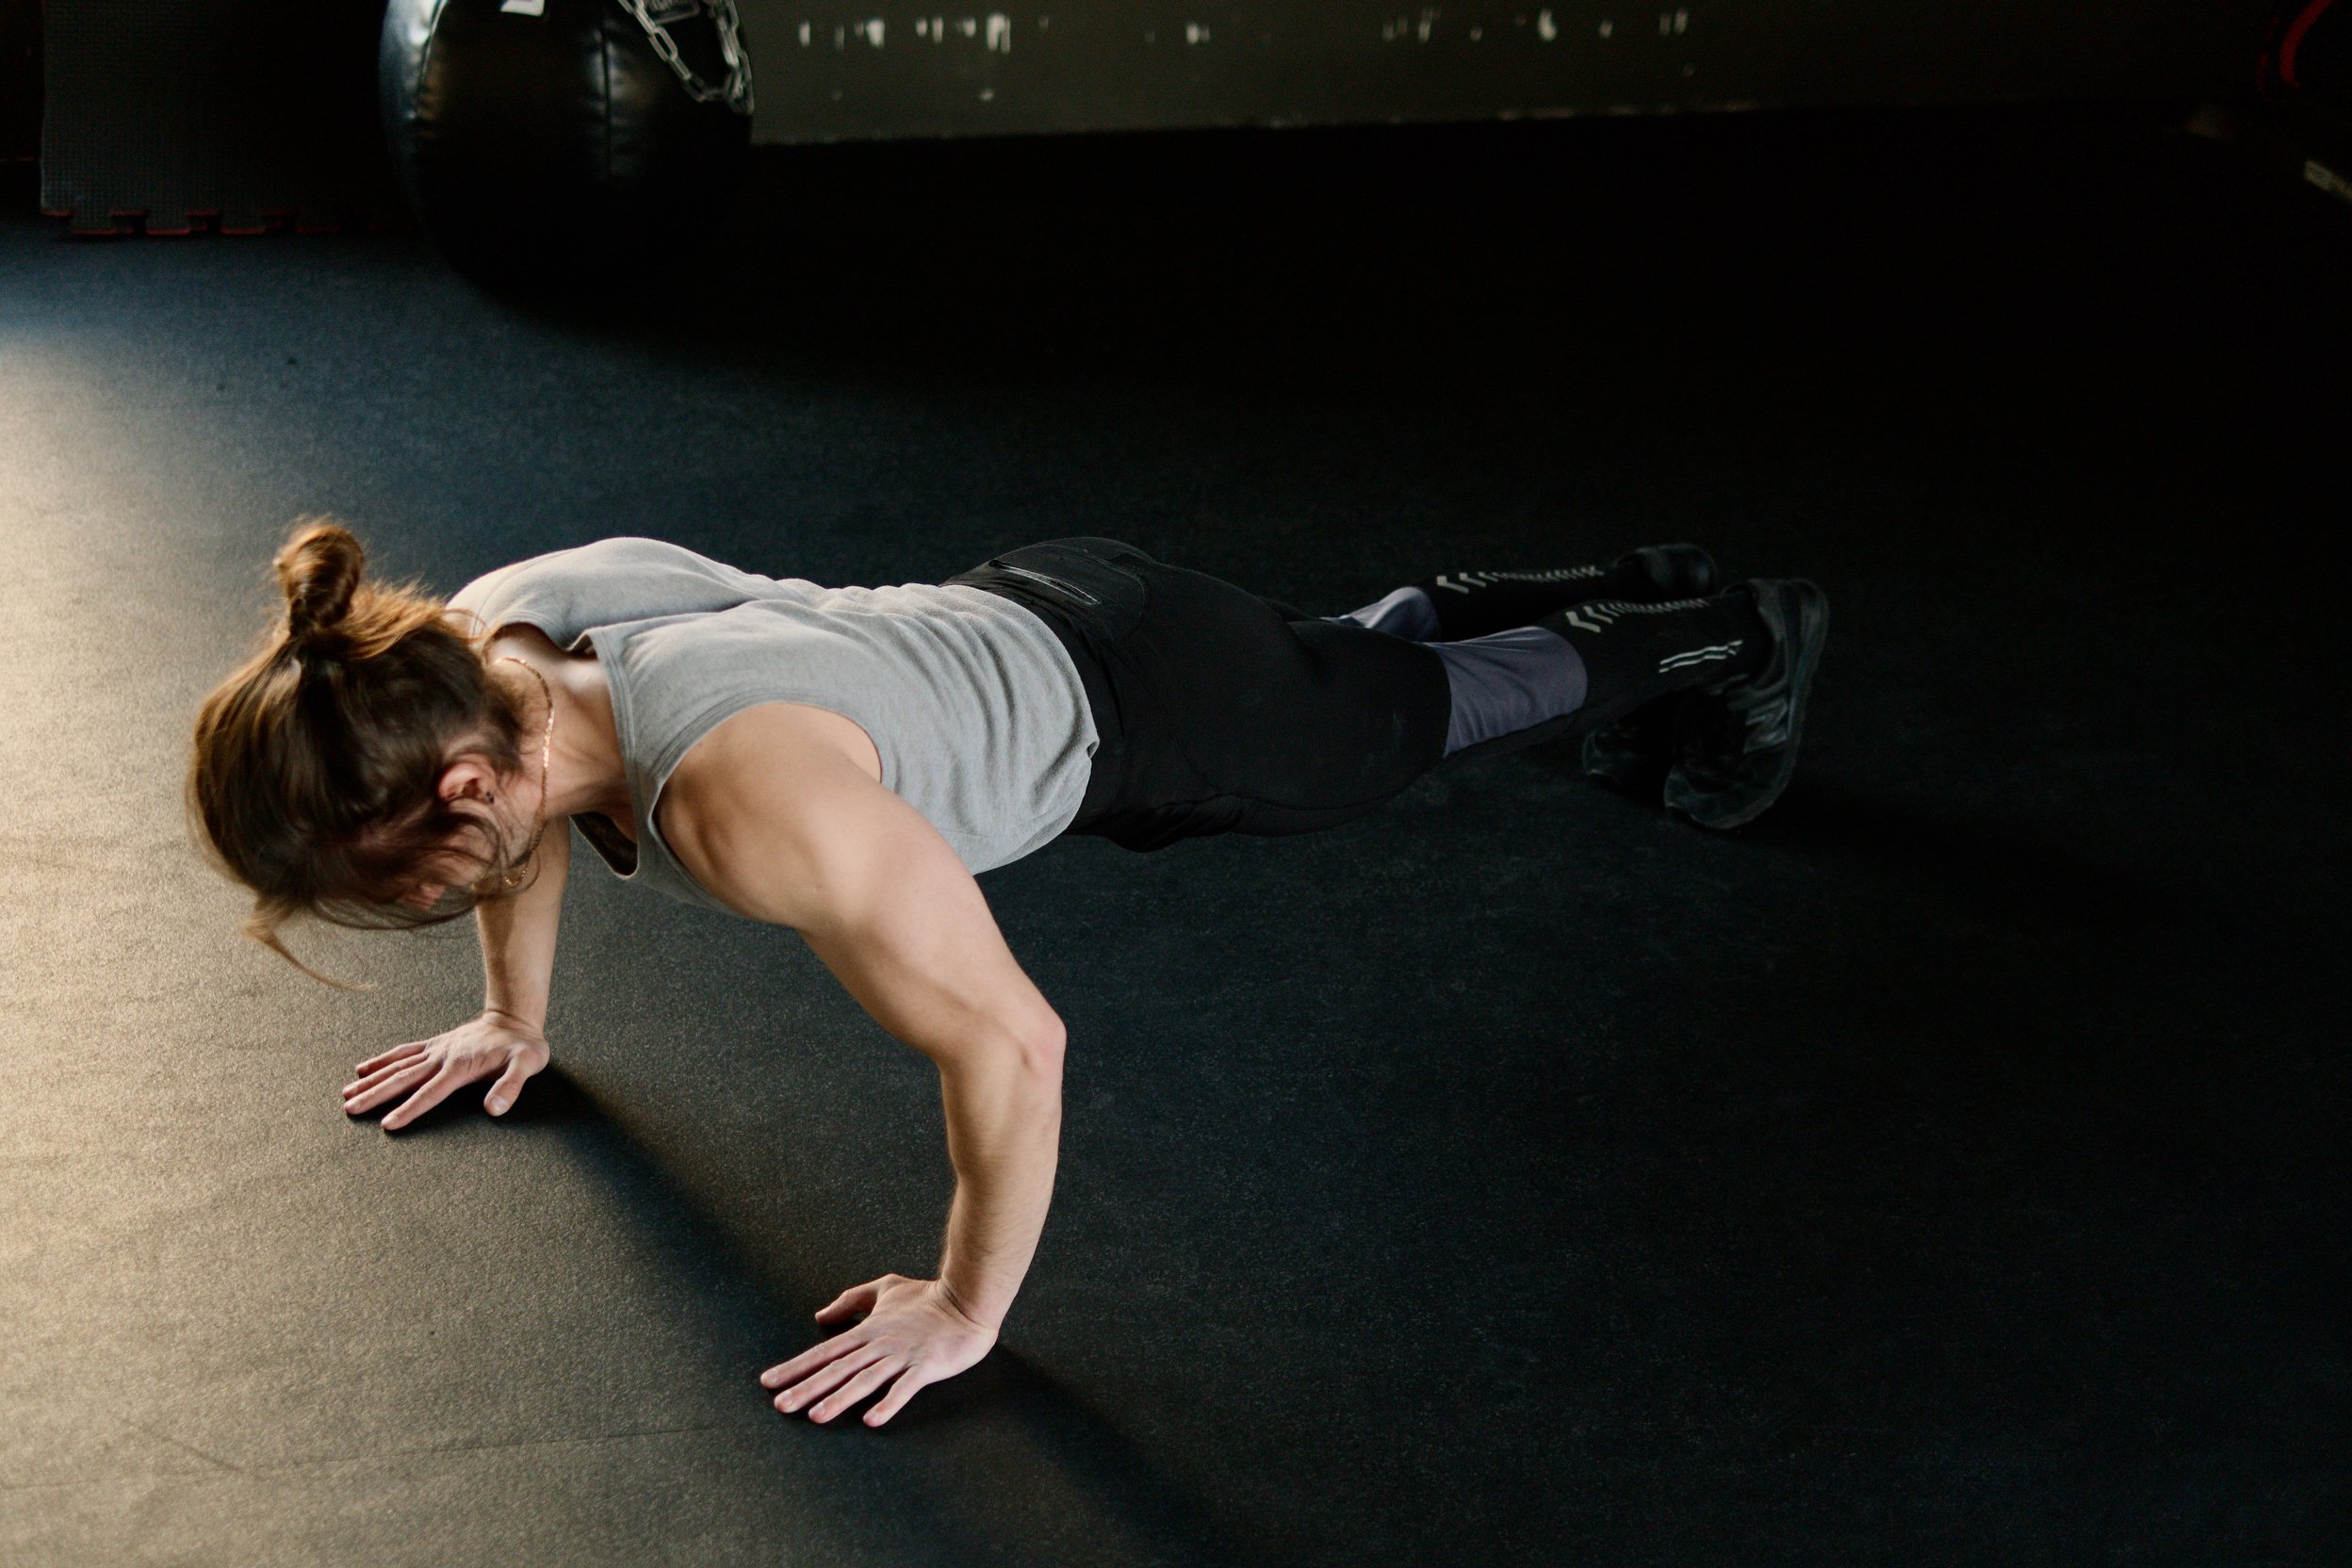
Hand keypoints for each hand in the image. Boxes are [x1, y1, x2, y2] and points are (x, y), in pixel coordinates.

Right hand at [342, 1011, 548, 1131]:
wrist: (515, 1019)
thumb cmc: (523, 1047)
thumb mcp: (527, 1065)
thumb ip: (511, 1087)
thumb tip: (495, 1109)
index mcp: (460, 1067)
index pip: (430, 1093)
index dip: (409, 1109)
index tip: (388, 1124)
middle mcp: (442, 1058)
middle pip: (403, 1079)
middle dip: (375, 1095)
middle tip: (350, 1109)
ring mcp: (435, 1050)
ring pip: (396, 1066)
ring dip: (371, 1080)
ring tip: (345, 1093)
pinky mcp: (434, 1045)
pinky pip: (403, 1053)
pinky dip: (382, 1060)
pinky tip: (363, 1068)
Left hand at [760, 1274, 997, 1427]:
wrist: (968, 1299)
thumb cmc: (928, 1296)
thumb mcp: (885, 1288)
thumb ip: (852, 1300)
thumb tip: (820, 1315)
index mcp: (868, 1330)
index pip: (825, 1351)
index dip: (796, 1367)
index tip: (770, 1382)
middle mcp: (879, 1344)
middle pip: (837, 1369)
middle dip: (807, 1387)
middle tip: (781, 1405)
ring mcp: (902, 1356)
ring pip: (864, 1380)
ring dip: (839, 1398)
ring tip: (816, 1416)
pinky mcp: (926, 1367)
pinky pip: (904, 1388)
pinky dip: (887, 1403)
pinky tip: (871, 1420)